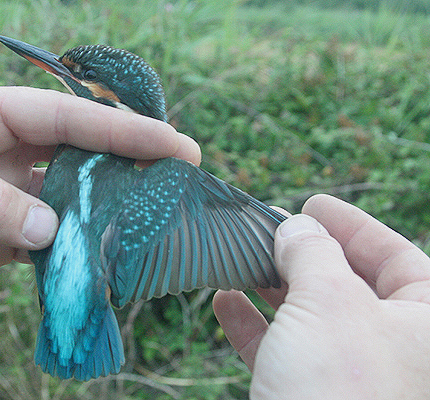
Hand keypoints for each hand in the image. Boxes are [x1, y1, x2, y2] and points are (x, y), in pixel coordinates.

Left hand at [0, 83, 199, 300]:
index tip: (173, 142)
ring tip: (148, 222)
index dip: (121, 129)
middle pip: (76, 153)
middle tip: (179, 178)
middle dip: (126, 163)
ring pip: (66, 198)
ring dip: (102, 211)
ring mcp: (1, 194)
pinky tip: (97, 258)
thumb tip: (52, 230)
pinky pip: (44, 241)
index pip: (63, 116)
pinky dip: (70, 250)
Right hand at [214, 194, 429, 397]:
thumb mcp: (328, 302)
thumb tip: (296, 226)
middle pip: (348, 283)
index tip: (312, 202)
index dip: (354, 224)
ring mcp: (351, 376)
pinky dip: (253, 325)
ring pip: (310, 317)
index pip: (397, 256)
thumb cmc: (339, 388)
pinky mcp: (310, 396)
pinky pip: (283, 350)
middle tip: (268, 229)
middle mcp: (394, 350)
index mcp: (424, 324)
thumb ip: (312, 252)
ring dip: (272, 286)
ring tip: (240, 260)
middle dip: (303, 254)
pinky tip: (225, 302)